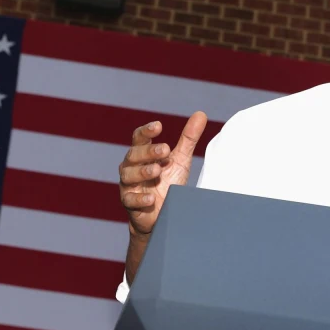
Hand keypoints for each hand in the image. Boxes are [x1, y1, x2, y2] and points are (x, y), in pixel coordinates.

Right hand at [119, 111, 207, 237]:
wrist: (161, 215)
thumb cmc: (167, 184)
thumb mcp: (180, 160)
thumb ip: (188, 139)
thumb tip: (201, 114)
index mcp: (142, 154)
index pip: (139, 138)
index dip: (146, 131)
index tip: (159, 126)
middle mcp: (131, 167)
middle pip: (133, 155)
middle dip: (148, 152)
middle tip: (165, 150)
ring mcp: (128, 185)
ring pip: (128, 175)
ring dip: (142, 172)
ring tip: (156, 171)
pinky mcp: (130, 203)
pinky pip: (130, 199)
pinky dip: (140, 198)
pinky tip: (151, 197)